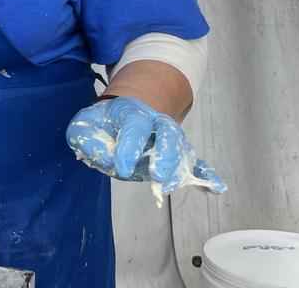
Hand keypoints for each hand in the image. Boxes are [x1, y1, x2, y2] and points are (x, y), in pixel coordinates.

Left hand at [66, 96, 225, 197]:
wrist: (118, 119)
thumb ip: (86, 139)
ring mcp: (168, 140)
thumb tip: (104, 156)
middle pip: (168, 132)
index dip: (129, 146)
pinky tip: (216, 187)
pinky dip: (206, 175)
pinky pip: (196, 163)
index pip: (135, 125)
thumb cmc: (100, 124)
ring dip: (179, 168)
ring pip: (181, 148)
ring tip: (169, 186)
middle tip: (158, 176)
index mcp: (131, 112)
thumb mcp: (82, 126)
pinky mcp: (176, 156)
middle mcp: (155, 123)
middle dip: (166, 154)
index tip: (121, 168)